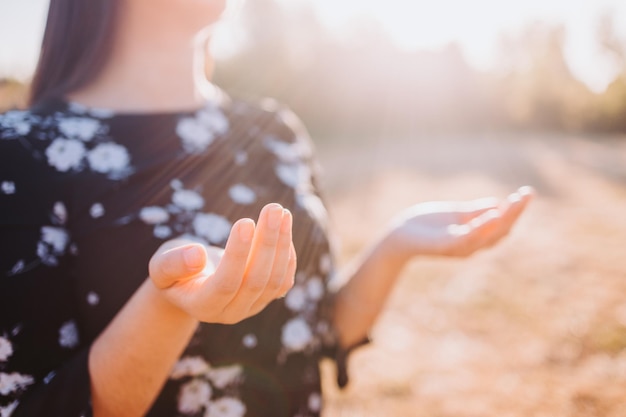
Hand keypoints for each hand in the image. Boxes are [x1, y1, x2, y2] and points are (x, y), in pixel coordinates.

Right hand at [147, 203, 295, 323]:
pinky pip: (283, 280)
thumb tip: (197, 255)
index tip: (245, 221)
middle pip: (255, 280)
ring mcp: (251, 308)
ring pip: (275, 280)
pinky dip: (287, 254)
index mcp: (202, 307)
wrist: (189, 284)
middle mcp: (230, 313)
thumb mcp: (160, 266)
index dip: (237, 254)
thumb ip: (173, 264)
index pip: (225, 283)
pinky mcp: (266, 299)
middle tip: (273, 208)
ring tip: (282, 211)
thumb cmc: (173, 269)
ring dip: (282, 244)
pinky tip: (284, 227)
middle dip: (267, 242)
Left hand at [386, 186, 532, 260]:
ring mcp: (459, 248)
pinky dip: (481, 227)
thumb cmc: (426, 225)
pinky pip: (466, 238)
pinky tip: (492, 215)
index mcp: (475, 236)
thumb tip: (499, 203)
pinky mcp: (444, 246)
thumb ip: (475, 211)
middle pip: (500, 231)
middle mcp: (471, 246)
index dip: (516, 211)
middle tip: (528, 194)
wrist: (399, 236)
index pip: (502, 226)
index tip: (527, 193)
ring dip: (504, 219)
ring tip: (515, 202)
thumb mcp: (455, 214)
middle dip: (516, 213)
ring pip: (487, 236)